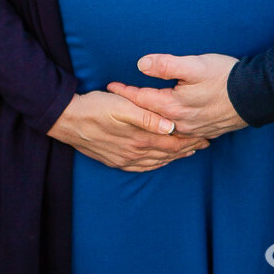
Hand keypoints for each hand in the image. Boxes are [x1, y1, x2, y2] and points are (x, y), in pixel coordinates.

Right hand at [47, 90, 208, 170]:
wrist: (67, 120)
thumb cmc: (95, 107)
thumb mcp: (121, 106)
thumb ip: (147, 117)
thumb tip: (169, 126)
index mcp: (139, 137)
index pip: (172, 141)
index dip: (190, 138)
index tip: (206, 135)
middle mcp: (134, 153)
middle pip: (167, 152)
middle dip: (187, 148)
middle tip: (205, 143)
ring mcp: (125, 159)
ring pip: (157, 161)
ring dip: (174, 157)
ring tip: (189, 152)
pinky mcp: (116, 161)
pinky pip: (142, 167)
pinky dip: (156, 165)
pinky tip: (160, 162)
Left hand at [107, 53, 246, 140]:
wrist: (255, 95)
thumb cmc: (224, 76)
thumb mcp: (194, 65)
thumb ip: (166, 65)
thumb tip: (141, 64)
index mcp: (174, 106)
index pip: (142, 100)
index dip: (125, 92)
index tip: (110, 87)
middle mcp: (180, 123)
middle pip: (150, 120)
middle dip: (132, 114)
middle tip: (115, 110)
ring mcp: (193, 130)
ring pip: (164, 132)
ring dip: (149, 128)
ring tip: (136, 126)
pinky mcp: (206, 131)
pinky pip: (180, 138)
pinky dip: (169, 136)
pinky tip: (169, 135)